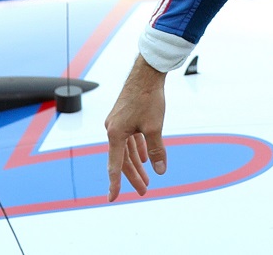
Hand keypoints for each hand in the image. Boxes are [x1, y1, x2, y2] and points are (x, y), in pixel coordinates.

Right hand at [105, 54, 168, 200]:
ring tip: (147, 178)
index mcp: (115, 134)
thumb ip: (156, 150)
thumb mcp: (155, 127)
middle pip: (122, 159)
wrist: (147, 73)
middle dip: (133, 176)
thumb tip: (160, 170)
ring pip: (126, 149)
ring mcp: (117, 122)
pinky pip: (129, 138)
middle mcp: (112, 129)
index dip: (115, 184)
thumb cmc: (149, 98)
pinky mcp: (124, 117)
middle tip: (144, 191)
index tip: (112, 198)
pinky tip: (145, 158)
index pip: (115, 166)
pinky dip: (137, 149)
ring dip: (136, 164)